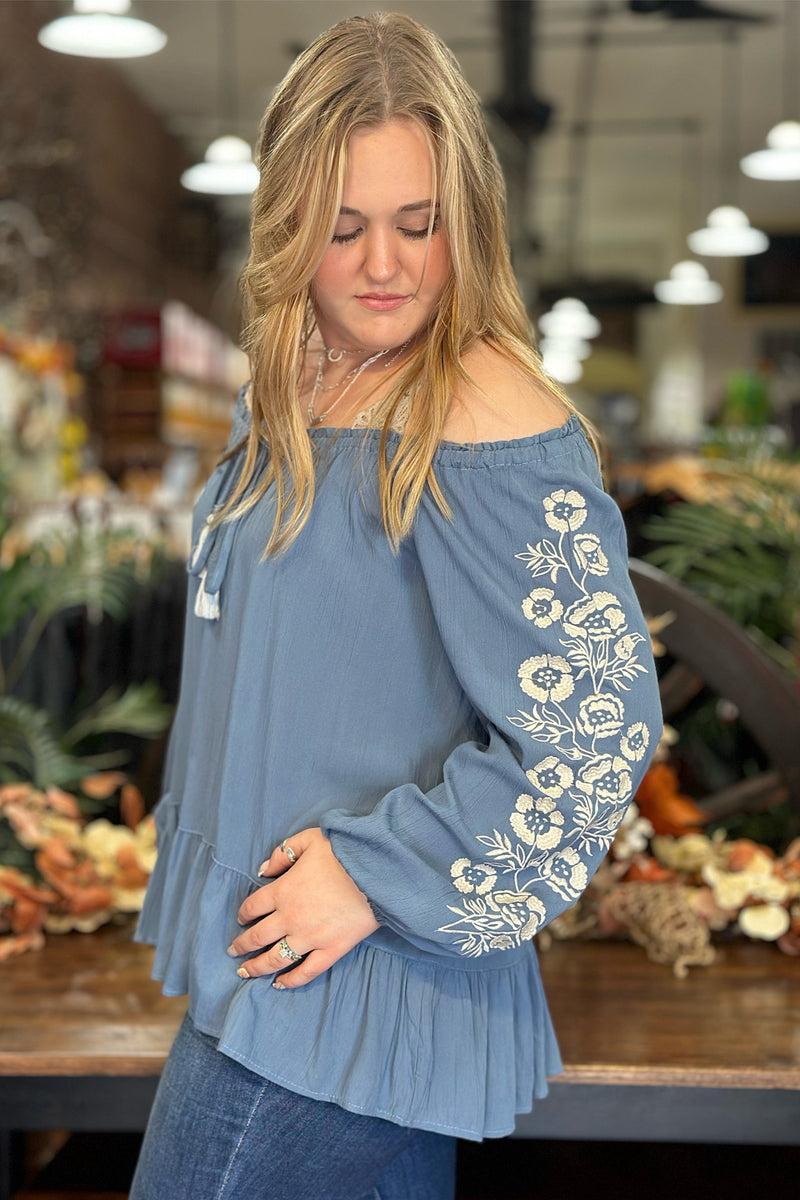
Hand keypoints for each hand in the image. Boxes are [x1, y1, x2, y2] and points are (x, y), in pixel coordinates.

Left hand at [227, 827, 378, 989]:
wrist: (376, 871)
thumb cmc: (343, 852)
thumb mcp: (309, 840)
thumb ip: (282, 852)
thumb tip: (263, 870)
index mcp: (283, 891)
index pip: (252, 907)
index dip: (243, 913)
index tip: (242, 919)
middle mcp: (291, 918)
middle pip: (258, 937)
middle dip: (242, 945)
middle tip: (233, 951)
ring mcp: (311, 937)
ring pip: (276, 958)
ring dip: (257, 967)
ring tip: (245, 973)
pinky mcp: (331, 950)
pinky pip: (307, 971)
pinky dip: (292, 980)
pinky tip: (280, 984)